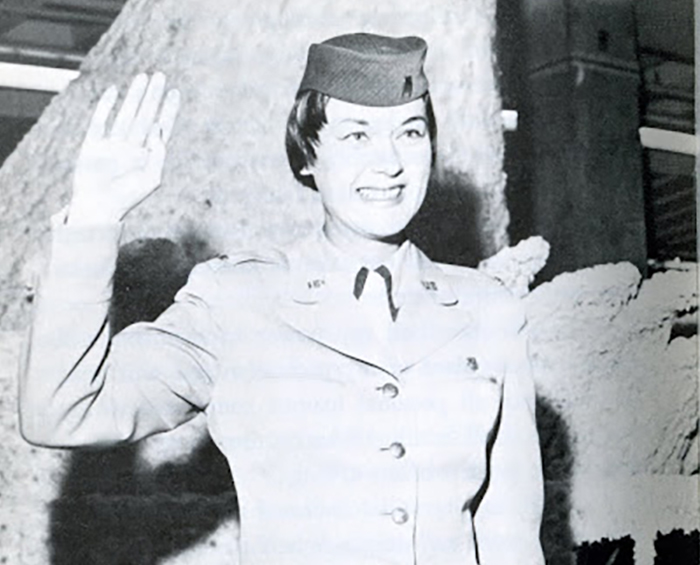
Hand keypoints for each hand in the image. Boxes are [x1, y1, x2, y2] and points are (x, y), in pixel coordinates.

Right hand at [68, 72, 179, 225]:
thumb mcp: (152, 178)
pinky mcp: (93, 145)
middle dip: (153, 96)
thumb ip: (159, 154)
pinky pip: (100, 121)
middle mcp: (131, 147)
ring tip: (143, 77)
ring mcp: (112, 145)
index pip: (161, 127)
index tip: (175, 92)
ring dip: (134, 96)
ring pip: (126, 114)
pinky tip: (114, 91)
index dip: (169, 110)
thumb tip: (157, 126)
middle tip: (160, 76)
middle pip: (145, 115)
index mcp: (147, 156)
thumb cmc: (128, 199)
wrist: (99, 209)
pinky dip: (106, 106)